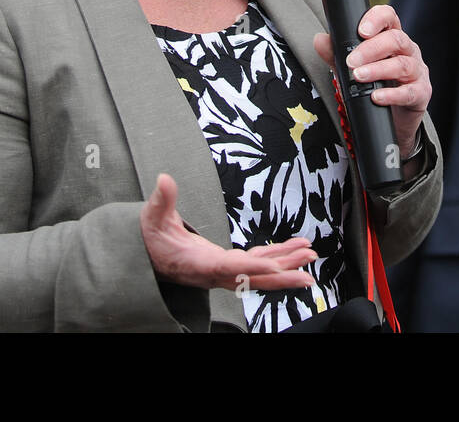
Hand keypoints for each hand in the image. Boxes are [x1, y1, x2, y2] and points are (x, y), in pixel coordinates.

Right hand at [140, 174, 315, 290]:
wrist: (148, 259)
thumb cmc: (150, 240)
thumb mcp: (151, 217)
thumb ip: (161, 200)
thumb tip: (165, 179)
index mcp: (198, 264)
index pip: (228, 268)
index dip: (251, 269)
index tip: (274, 267)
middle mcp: (215, 273)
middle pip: (252, 278)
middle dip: (281, 276)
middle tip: (308, 270)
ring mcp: (224, 271)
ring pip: (260, 272)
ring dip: (286, 264)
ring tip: (310, 254)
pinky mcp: (228, 264)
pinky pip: (258, 263)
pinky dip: (277, 256)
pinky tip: (295, 249)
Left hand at [314, 4, 430, 158]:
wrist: (394, 121)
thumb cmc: (375, 87)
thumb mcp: (354, 69)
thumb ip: (336, 55)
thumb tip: (320, 39)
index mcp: (392, 39)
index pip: (389, 17)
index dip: (377, 19)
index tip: (361, 30)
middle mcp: (408, 51)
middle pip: (396, 39)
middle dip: (371, 48)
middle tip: (351, 61)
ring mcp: (417, 72)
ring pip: (402, 64)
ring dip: (378, 70)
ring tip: (358, 76)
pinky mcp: (421, 93)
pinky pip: (409, 92)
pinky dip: (391, 94)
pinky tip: (376, 97)